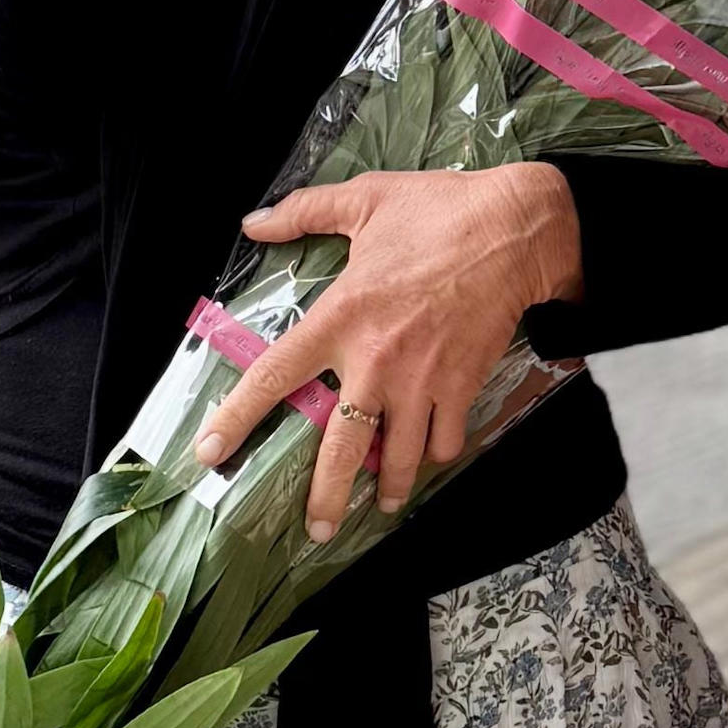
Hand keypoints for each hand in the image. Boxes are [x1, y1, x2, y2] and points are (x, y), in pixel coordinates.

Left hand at [191, 164, 582, 535]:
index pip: (274, 375)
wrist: (516, 229)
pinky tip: (428, 457)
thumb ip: (303, 212)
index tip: (212, 452)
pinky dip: (436, 455)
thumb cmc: (440, 211)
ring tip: (380, 505)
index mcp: (341, 317)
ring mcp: (422, 381)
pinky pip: (446, 440)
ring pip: (401, 458)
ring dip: (390, 488)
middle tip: (317, 528)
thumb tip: (253, 221)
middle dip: (326, 497)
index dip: (237, 418)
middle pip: (342, 448)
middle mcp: (376, 360)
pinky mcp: (462, 386)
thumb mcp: (364, 199)